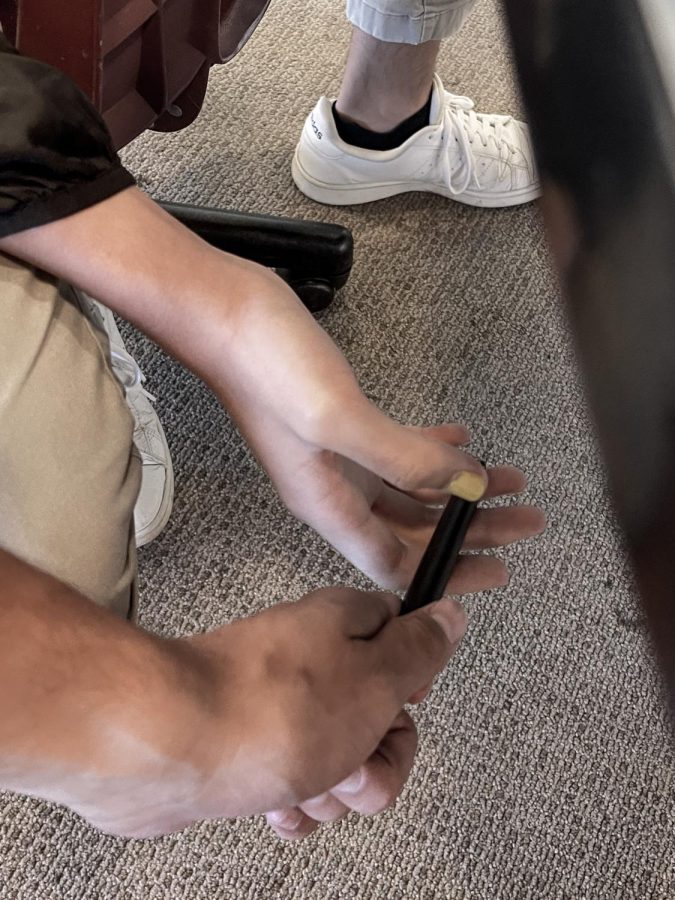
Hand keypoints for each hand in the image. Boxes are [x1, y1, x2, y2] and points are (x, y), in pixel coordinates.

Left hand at [50, 587, 465, 838]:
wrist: (166, 748)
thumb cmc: (267, 713)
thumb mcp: (373, 679)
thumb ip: (418, 650)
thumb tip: (449, 614)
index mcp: (344, 623)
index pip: (405, 642)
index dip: (412, 688)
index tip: (398, 710)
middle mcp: (310, 656)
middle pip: (378, 713)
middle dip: (376, 758)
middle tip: (350, 761)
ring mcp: (277, 702)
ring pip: (339, 756)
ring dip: (334, 789)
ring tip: (304, 786)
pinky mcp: (246, 741)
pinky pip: (293, 778)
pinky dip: (295, 802)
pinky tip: (279, 807)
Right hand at [209, 267, 544, 590]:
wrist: (222, 312)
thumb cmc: (267, 367)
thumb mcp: (338, 417)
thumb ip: (403, 457)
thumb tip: (466, 486)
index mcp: (329, 504)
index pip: (396, 563)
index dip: (449, 572)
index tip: (499, 571)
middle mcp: (334, 490)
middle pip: (414, 527)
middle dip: (472, 526)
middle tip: (527, 517)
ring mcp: (337, 457)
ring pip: (411, 488)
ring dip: (460, 485)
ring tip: (511, 477)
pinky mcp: (340, 423)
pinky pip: (396, 450)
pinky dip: (432, 450)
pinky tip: (462, 441)